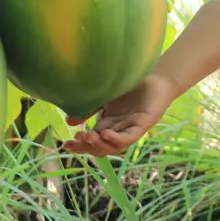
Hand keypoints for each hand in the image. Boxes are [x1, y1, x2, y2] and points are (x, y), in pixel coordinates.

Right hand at [61, 73, 178, 156]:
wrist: (153, 72)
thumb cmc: (129, 84)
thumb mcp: (103, 96)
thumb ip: (88, 108)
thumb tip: (69, 121)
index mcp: (108, 124)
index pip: (92, 141)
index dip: (80, 146)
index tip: (65, 144)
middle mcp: (119, 129)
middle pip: (102, 148)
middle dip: (88, 147)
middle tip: (77, 139)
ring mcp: (131, 128)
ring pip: (115, 147)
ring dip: (101, 145)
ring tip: (89, 137)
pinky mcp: (144, 123)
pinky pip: (130, 137)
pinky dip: (118, 139)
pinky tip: (106, 134)